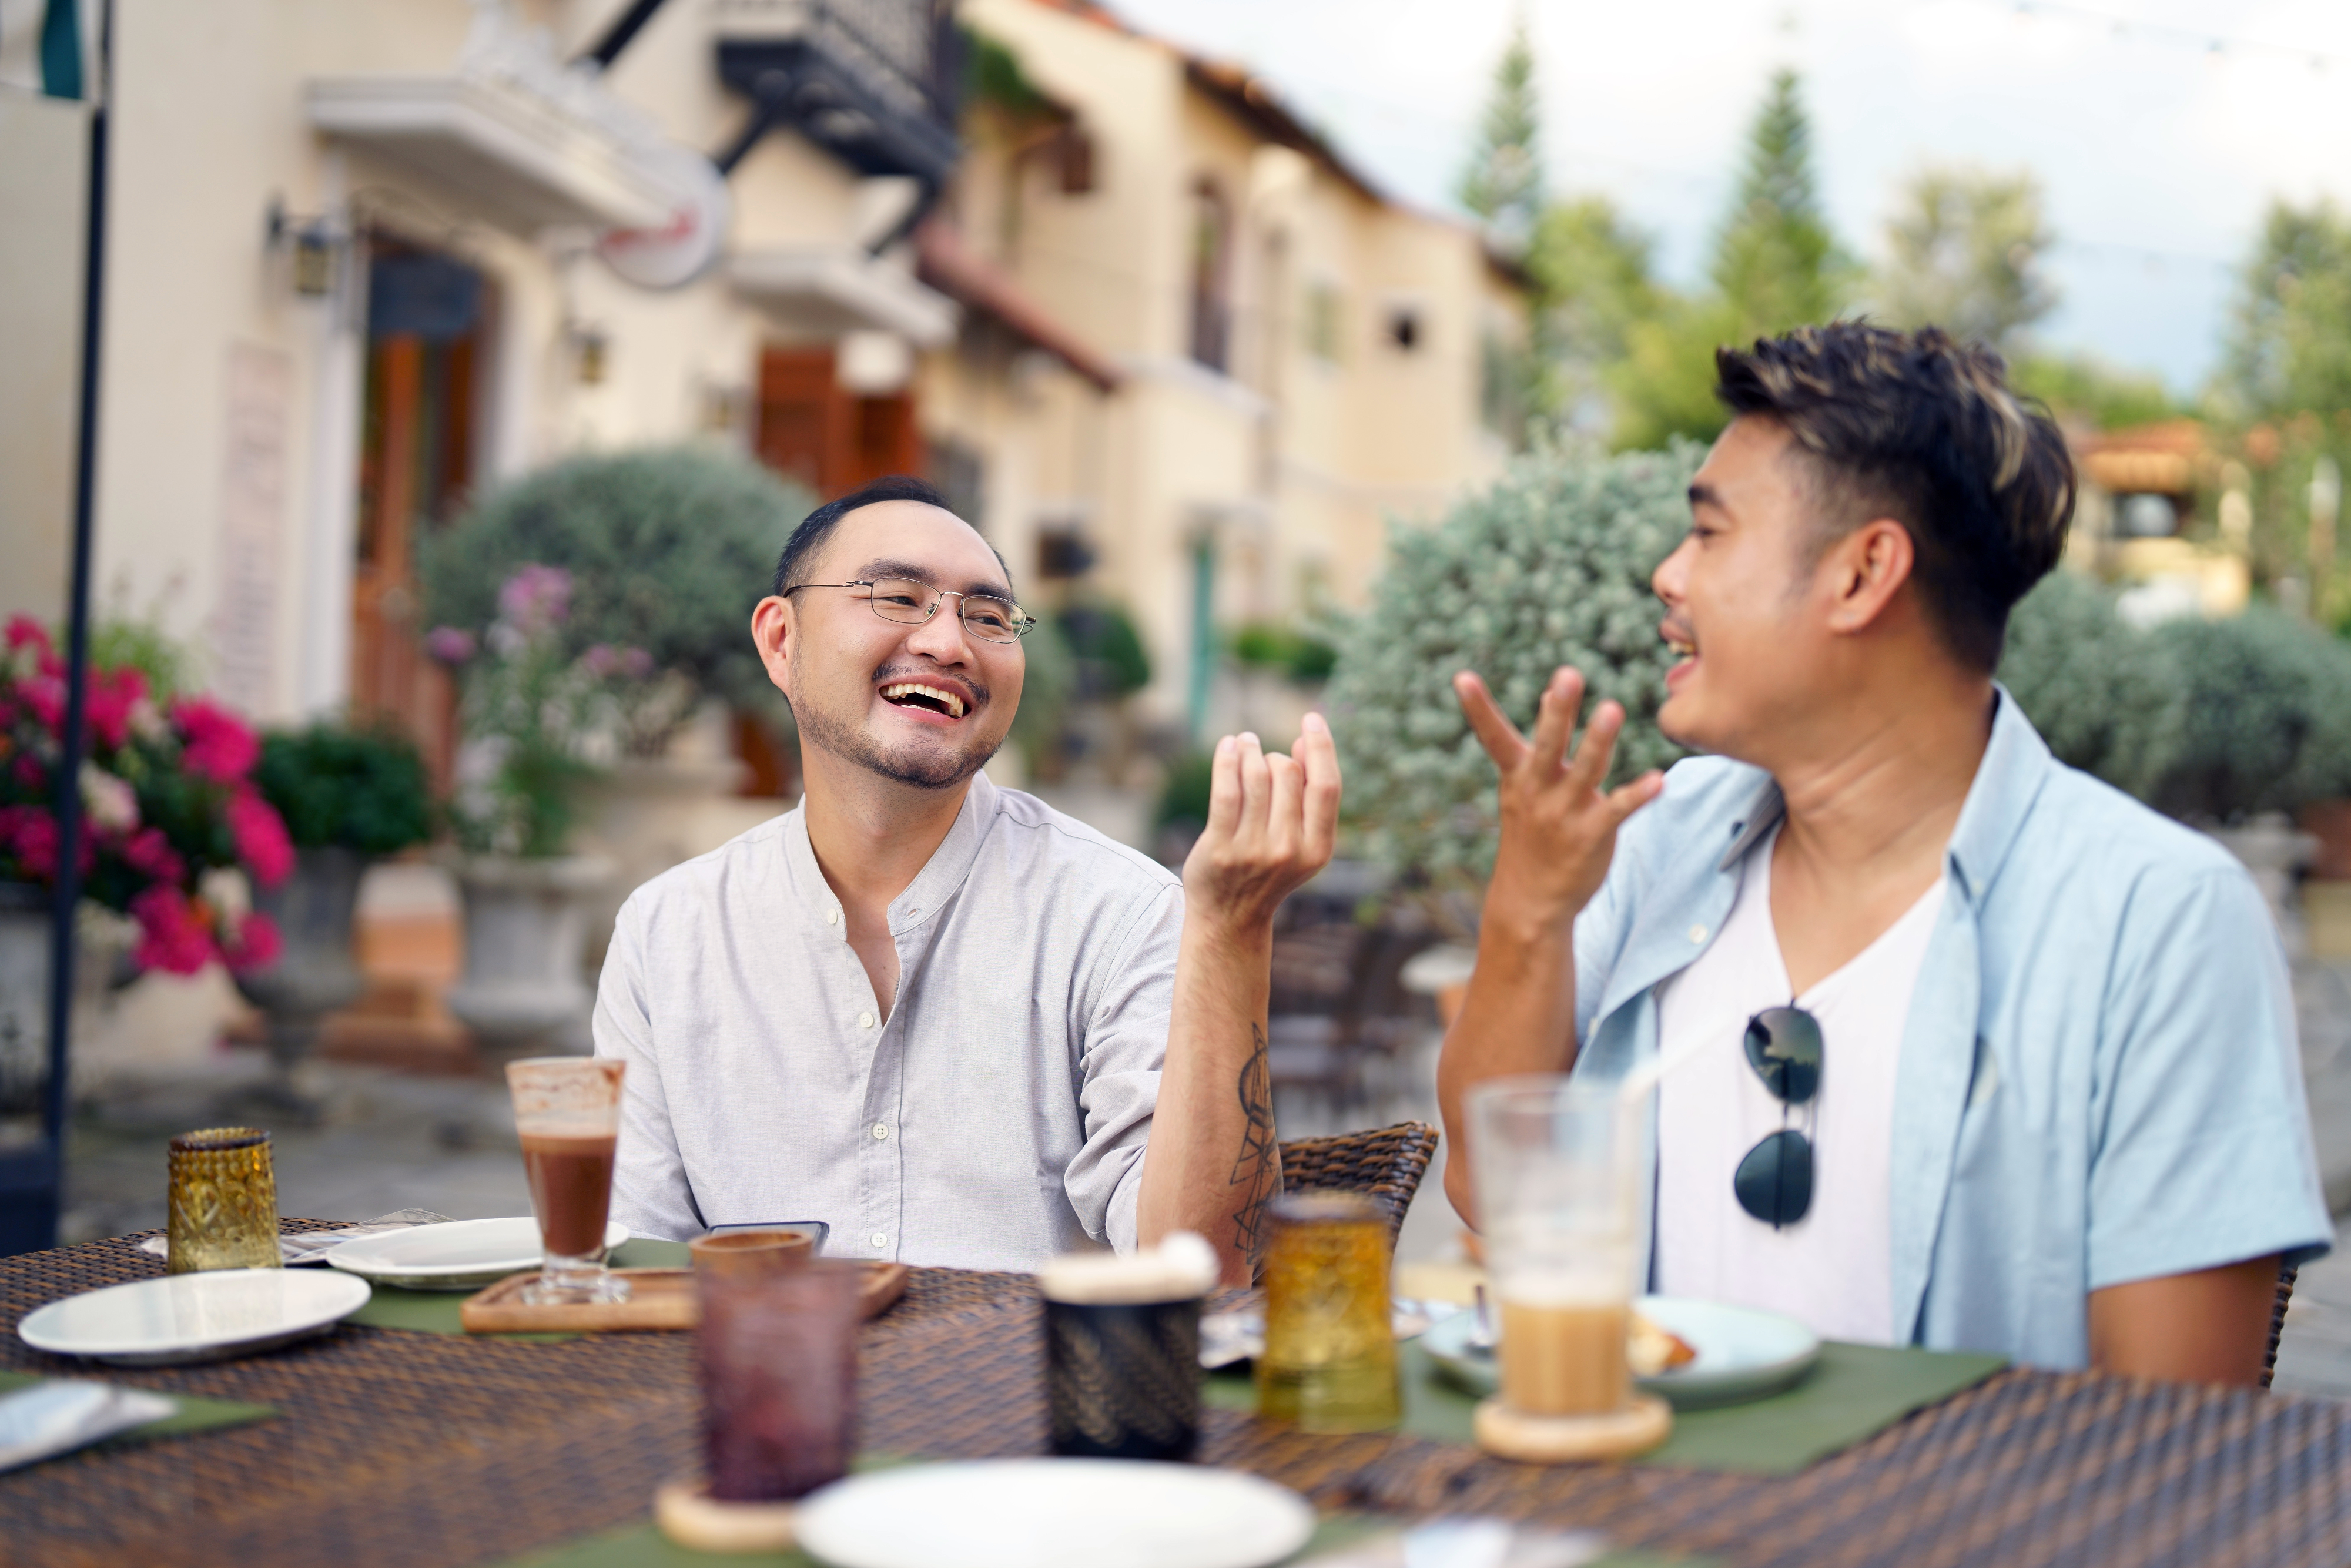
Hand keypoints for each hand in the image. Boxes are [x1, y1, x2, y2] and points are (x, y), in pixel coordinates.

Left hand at [1182, 713, 1341, 936]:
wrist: (1229, 917)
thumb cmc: (1267, 869)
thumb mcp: (1300, 843)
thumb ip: (1307, 799)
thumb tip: (1305, 742)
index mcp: (1319, 849)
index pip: (1326, 786)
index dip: (1322, 747)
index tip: (1311, 718)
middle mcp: (1290, 851)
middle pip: (1287, 773)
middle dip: (1274, 756)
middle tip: (1260, 758)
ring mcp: (1254, 851)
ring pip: (1256, 774)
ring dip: (1248, 749)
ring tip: (1241, 744)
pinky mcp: (1221, 847)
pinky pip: (1227, 788)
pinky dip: (1227, 759)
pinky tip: (1227, 746)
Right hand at [1455, 667, 1662, 935]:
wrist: (1531, 900)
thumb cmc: (1532, 833)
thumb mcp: (1526, 786)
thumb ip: (1542, 739)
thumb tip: (1550, 691)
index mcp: (1518, 775)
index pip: (1493, 736)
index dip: (1478, 707)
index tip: (1461, 677)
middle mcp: (1538, 790)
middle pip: (1548, 745)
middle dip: (1557, 711)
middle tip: (1567, 676)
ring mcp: (1564, 814)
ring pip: (1586, 770)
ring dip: (1598, 740)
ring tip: (1612, 709)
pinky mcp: (1592, 835)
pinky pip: (1617, 811)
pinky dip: (1638, 795)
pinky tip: (1659, 780)